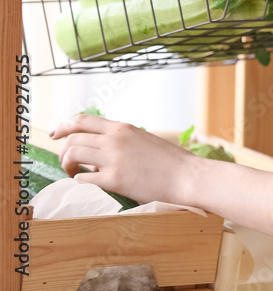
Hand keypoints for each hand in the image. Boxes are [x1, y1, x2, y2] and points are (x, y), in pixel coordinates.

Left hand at [50, 113, 202, 206]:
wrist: (187, 176)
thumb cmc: (169, 161)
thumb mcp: (143, 140)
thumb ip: (120, 141)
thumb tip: (98, 150)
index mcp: (122, 128)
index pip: (82, 120)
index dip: (63, 126)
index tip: (55, 135)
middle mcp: (115, 140)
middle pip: (73, 138)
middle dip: (63, 151)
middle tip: (67, 163)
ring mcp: (114, 159)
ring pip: (73, 155)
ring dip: (67, 165)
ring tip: (73, 173)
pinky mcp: (115, 180)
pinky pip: (84, 178)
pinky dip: (80, 180)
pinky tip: (86, 183)